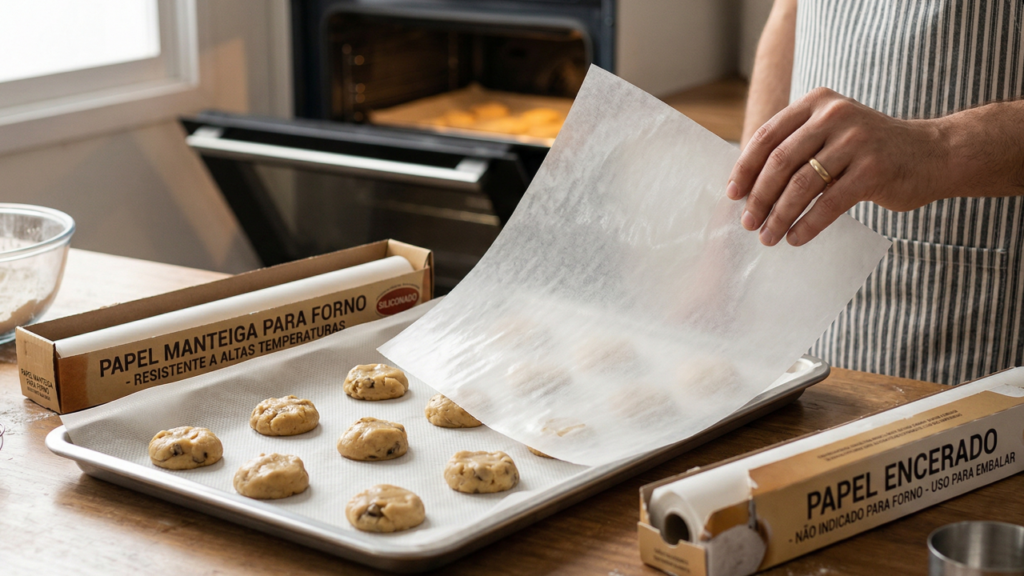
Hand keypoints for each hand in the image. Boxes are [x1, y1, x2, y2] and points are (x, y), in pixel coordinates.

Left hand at [726, 87, 948, 245]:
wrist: (934, 153)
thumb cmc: (871, 151)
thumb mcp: (833, 133)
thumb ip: (797, 146)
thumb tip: (746, 185)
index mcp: (817, 102)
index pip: (767, 136)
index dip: (744, 168)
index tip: (732, 195)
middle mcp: (835, 115)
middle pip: (779, 162)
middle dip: (758, 197)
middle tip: (747, 222)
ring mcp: (856, 141)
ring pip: (801, 185)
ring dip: (779, 216)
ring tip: (767, 237)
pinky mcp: (873, 170)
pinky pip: (828, 203)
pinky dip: (807, 225)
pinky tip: (795, 238)